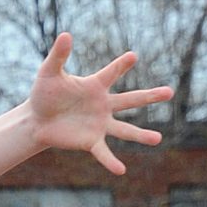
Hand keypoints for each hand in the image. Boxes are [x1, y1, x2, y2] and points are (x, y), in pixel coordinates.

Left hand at [27, 33, 173, 174]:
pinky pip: (103, 152)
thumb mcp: (49, 73)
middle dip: (150, 97)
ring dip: (140, 135)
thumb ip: (59, 55)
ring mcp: (99, 124)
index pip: (112, 73)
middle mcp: (103, 105)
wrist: (36, 120)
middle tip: (170, 92)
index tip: (132, 57)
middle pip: (131, 100)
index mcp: (95, 86)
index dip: (121, 65)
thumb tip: (65, 35)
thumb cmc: (43, 94)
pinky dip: (111, 162)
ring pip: (124, 130)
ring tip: (158, 139)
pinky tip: (121, 171)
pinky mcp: (90, 141)